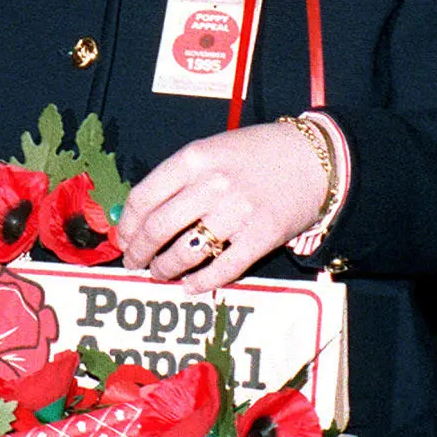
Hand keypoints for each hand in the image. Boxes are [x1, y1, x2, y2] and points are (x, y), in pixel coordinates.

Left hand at [115, 121, 329, 291]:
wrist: (313, 158)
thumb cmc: (256, 153)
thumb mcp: (210, 150)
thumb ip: (179, 177)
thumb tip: (143, 213)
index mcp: (193, 158)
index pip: (143, 197)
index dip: (127, 225)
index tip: (123, 240)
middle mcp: (212, 184)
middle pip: (158, 228)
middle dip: (140, 252)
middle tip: (135, 263)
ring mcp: (237, 212)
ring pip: (185, 252)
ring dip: (165, 268)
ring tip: (160, 273)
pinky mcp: (261, 237)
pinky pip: (222, 269)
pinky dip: (200, 282)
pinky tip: (190, 285)